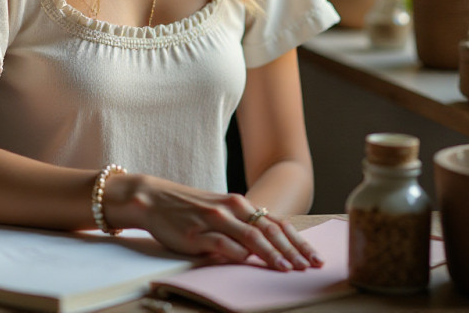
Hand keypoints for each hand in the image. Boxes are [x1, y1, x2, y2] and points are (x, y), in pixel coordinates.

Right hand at [106, 175, 322, 270]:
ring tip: (286, 269)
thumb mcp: (220, 212)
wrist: (154, 198)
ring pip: (251, 237)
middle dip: (292, 251)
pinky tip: (249, 263)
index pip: (277, 223)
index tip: (314, 258)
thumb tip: (268, 247)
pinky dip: (238, 254)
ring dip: (271, 254)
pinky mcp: (197, 234)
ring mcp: (215, 220)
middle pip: (269, 231)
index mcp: (239, 204)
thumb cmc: (189, 208)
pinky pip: (223, 244)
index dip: (297, 241)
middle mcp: (231, 209)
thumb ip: (242, 226)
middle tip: (309, 268)